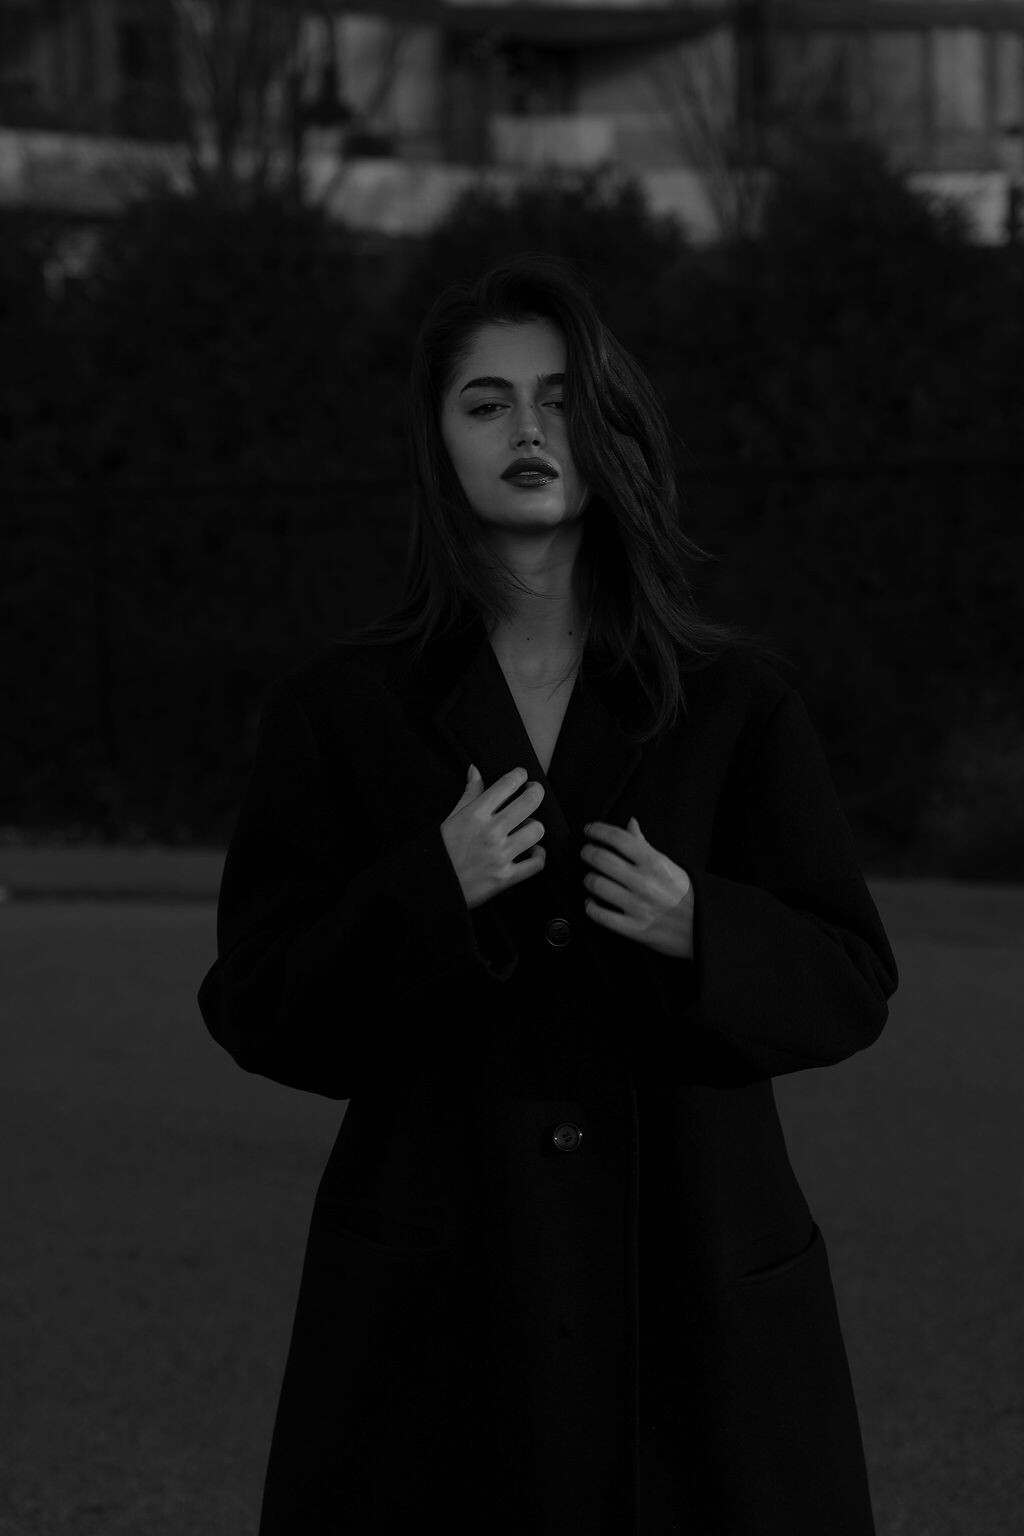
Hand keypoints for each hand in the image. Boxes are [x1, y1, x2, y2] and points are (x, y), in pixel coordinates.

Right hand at [441, 764, 545, 910]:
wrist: (433, 885)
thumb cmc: (441, 849)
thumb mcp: (452, 817)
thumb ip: (469, 793)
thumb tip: (475, 770)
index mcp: (476, 813)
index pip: (507, 784)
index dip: (519, 775)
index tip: (522, 776)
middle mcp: (491, 831)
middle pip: (530, 802)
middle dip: (536, 791)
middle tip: (534, 791)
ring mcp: (500, 855)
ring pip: (537, 830)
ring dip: (534, 827)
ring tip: (527, 827)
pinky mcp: (506, 877)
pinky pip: (536, 863)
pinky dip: (538, 856)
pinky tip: (532, 851)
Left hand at [581, 817, 692, 957]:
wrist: (704, 929)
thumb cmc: (687, 895)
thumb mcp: (670, 865)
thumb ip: (645, 845)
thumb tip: (630, 824)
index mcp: (654, 863)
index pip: (618, 838)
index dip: (598, 830)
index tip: (590, 829)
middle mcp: (644, 882)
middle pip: (601, 858)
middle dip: (587, 852)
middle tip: (586, 852)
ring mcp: (637, 906)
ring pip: (596, 885)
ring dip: (588, 879)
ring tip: (591, 878)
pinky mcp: (633, 928)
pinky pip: (600, 915)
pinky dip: (591, 907)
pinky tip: (592, 903)